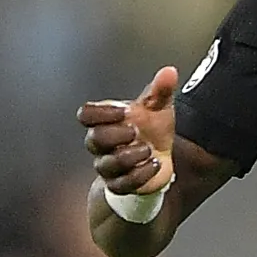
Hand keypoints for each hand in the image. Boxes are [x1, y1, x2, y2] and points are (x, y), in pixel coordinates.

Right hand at [79, 66, 178, 203]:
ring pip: (107, 164)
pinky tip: (154, 164)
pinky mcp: (119, 185)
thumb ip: (161, 90)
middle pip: (94, 139)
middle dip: (117, 135)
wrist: (160, 159)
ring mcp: (108, 165)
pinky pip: (121, 184)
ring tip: (148, 149)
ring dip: (131, 156)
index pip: (86, 114)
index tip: (126, 111)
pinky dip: (140, 174)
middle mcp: (101, 143)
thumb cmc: (153, 129)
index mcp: (106, 120)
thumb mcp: (159, 109)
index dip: (101, 113)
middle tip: (137, 131)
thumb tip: (170, 71)